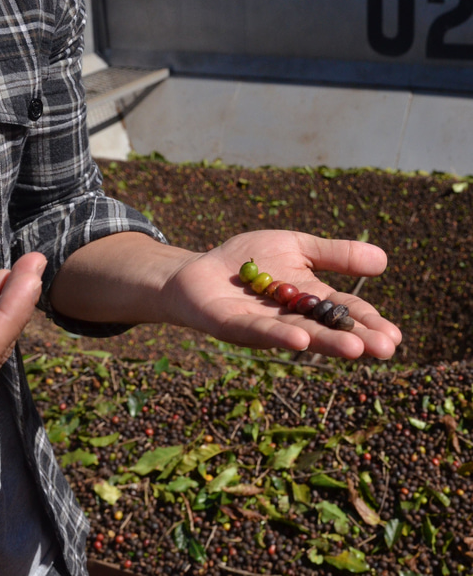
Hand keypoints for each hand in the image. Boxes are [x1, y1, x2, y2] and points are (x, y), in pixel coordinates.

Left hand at [164, 230, 401, 358]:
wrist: (202, 268)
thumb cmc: (250, 259)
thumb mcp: (296, 247)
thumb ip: (334, 255)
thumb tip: (384, 261)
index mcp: (307, 298)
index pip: (342, 310)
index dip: (367, 322)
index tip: (394, 337)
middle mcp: (288, 317)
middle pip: (325, 327)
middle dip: (354, 337)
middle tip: (385, 349)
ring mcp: (261, 324)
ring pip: (297, 333)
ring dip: (325, 342)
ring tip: (355, 349)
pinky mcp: (231, 324)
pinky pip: (256, 330)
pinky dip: (278, 335)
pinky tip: (301, 339)